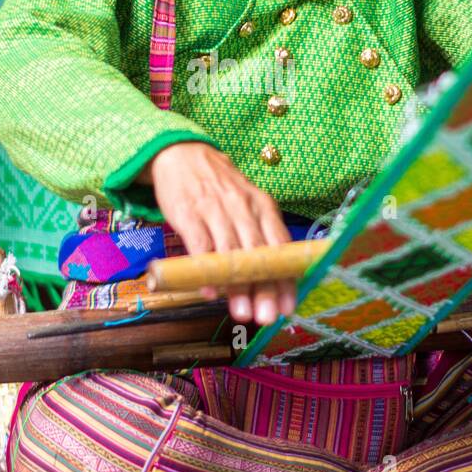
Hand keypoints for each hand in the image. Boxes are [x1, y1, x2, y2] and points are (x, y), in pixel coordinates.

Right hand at [143, 142, 295, 326]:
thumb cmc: (219, 188)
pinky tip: (211, 291)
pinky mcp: (189, 213)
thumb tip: (273, 280)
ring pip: (231, 253)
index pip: (280, 246)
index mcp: (263, 206)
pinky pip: (200, 245)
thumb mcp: (247, 205)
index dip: (285, 279)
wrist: (183, 154)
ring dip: (237, 286)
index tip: (287, 307)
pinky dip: (206, 270)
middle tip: (267, 316)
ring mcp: (215, 210)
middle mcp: (243, 208)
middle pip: (258, 254)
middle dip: (264, 289)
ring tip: (242, 313)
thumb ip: (259, 236)